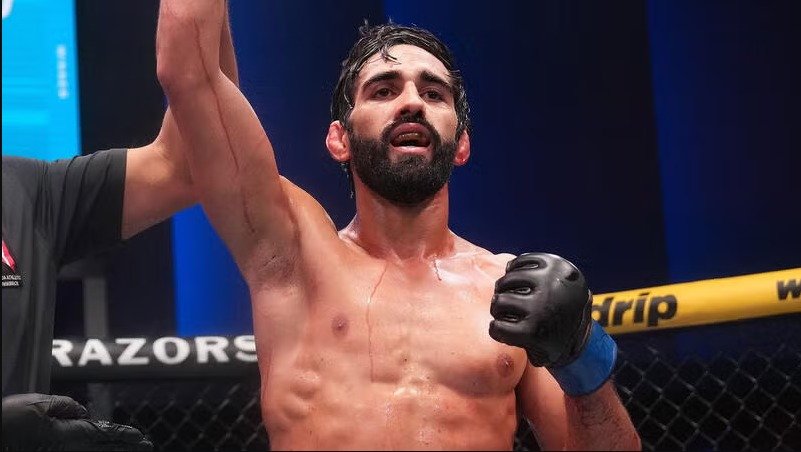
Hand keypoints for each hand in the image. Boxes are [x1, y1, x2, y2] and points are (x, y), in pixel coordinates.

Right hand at [2, 393, 152, 450]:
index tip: (141, 437)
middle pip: (104, 450)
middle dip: (126, 448)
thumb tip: (82, 411)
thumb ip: (63, 405)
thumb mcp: (37, 403)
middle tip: (148, 447)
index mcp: (67, 434)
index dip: (124, 435)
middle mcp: (67, 449)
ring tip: (133, 451)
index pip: (104, 434)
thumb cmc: (7, 420)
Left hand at [489, 252, 592, 366]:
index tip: (515, 286)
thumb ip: (540, 270)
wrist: (580, 345)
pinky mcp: (532, 331)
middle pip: (507, 280)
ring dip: (498, 310)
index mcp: (561, 268)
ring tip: (505, 317)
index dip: (512, 273)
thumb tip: (507, 265)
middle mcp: (552, 285)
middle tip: (507, 304)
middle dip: (502, 292)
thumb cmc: (562, 310)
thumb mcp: (562, 281)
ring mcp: (542, 308)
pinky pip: (498, 327)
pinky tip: (503, 331)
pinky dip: (496, 330)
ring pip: (500, 300)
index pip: (520, 262)